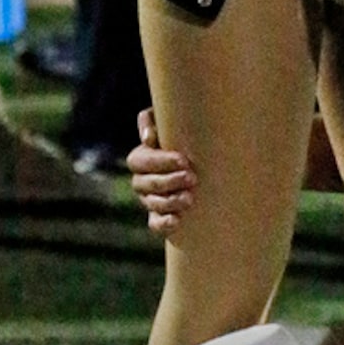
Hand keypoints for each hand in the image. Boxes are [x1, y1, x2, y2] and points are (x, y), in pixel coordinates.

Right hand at [127, 107, 196, 235]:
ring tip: (190, 198)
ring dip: (170, 202)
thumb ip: (154, 120)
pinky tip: (177, 220)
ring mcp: (149, 200)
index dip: (160, 162)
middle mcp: (141, 180)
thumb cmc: (185, 133)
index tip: (184, 160)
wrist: (202, 159)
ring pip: (152, 204)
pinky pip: (155, 224)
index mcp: (141, 158)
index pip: (141, 161)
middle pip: (145, 184)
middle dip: (168, 182)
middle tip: (192, 178)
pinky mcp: (159, 216)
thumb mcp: (171, 120)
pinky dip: (164, 224)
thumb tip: (148, 138)